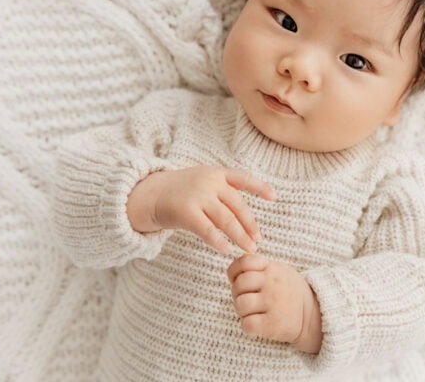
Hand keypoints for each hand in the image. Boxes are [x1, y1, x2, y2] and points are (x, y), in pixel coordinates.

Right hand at [127, 166, 273, 253]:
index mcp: (217, 174)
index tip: (274, 197)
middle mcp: (210, 183)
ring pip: (227, 220)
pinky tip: (227, 250)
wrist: (150, 194)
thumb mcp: (203, 182)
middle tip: (259, 240)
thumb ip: (223, 192)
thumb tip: (246, 215)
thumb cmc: (181, 192)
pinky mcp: (187, 212)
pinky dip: (219, 241)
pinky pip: (208, 230)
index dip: (260, 187)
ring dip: (240, 236)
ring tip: (249, 249)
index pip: (243, 178)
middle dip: (251, 225)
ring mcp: (199, 196)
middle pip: (238, 206)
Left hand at [227, 254, 322, 353]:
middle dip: (237, 293)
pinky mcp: (272, 324)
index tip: (238, 279)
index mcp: (272, 269)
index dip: (235, 271)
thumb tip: (233, 272)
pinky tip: (257, 323)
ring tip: (252, 312)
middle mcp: (272, 284)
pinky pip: (247, 324)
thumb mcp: (279, 271)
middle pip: (239, 284)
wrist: (312, 315)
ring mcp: (273, 304)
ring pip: (241, 304)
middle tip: (247, 298)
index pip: (245, 261)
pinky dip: (248, 325)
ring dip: (242, 310)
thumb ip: (259, 267)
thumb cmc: (289, 292)